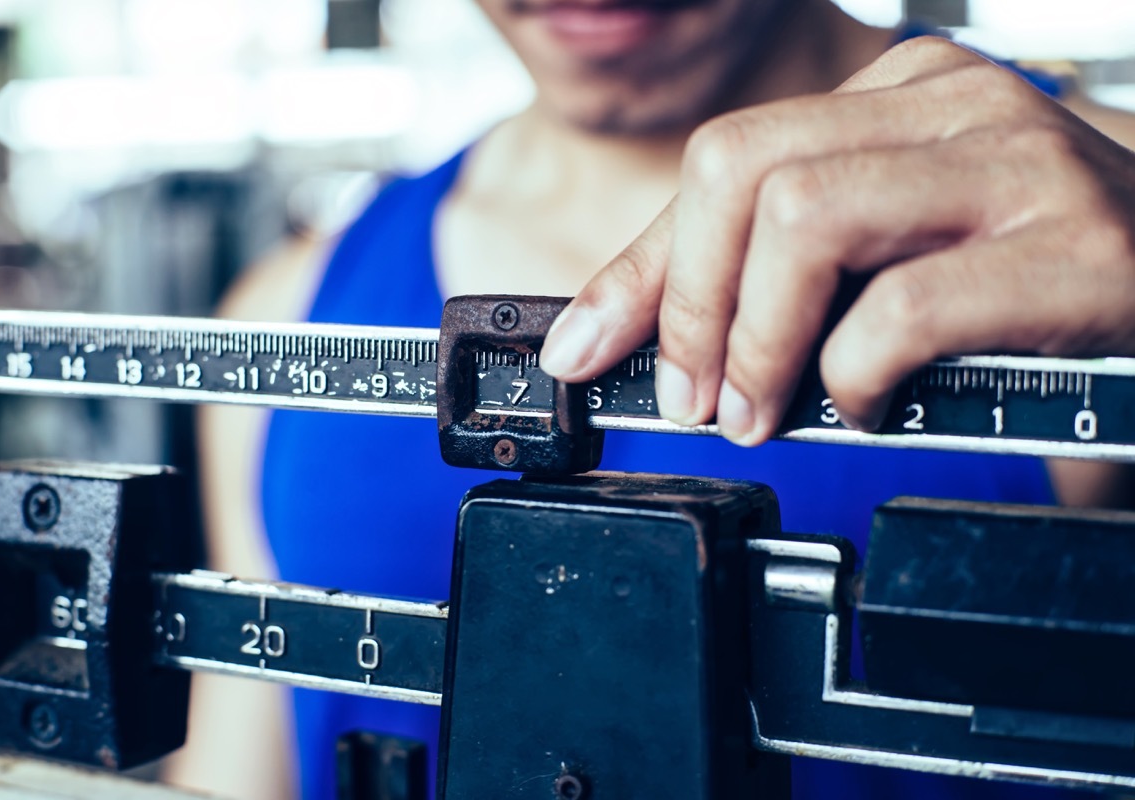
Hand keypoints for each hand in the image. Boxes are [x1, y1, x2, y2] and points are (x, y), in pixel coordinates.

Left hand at [539, 36, 1134, 444]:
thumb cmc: (1033, 277)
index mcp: (896, 97)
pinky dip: (855, 373)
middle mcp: (950, 105)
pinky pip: (903, 307)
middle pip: (739, 174)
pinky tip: (866, 401)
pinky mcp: (1072, 246)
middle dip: (685, 305)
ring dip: (755, 341)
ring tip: (761, 412)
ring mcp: (1013, 165)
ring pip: (803, 220)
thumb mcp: (892, 253)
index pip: (721, 164)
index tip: (583, 348)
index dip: (638, 270)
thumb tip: (651, 338)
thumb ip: (785, 276)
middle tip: (689, 400)